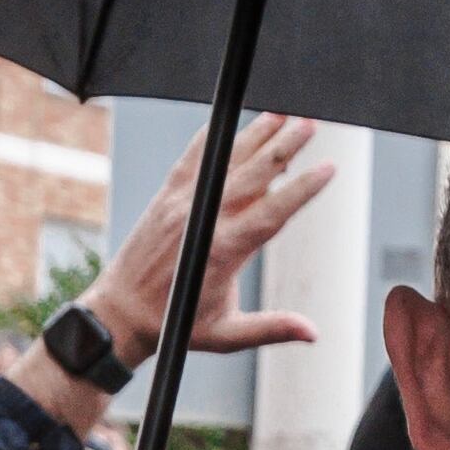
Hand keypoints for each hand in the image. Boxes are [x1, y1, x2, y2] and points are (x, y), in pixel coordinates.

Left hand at [82, 112, 334, 367]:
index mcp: (223, 251)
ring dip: (255, 134)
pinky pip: (192, 158)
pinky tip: (229, 124)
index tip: (327, 169)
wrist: (121, 311)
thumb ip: (272, 328)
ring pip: (225, 159)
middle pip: (253, 174)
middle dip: (284, 146)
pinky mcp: (167, 196)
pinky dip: (211, 139)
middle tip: (310, 124)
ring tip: (280, 114)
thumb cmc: (175, 324)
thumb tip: (312, 333)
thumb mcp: (227, 335)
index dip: (303, 189)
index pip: (273, 212)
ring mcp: (183, 203)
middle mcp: (203, 219)